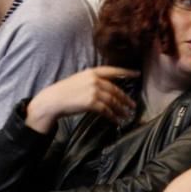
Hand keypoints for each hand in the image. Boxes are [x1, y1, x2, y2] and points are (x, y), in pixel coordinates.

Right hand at [24, 66, 138, 133]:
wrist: (53, 100)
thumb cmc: (65, 91)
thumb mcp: (80, 80)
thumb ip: (93, 81)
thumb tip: (107, 88)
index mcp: (92, 72)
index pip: (113, 71)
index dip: (126, 72)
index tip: (137, 74)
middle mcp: (94, 80)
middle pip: (115, 90)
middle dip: (125, 99)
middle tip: (132, 106)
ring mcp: (93, 91)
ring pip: (113, 101)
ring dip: (121, 110)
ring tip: (127, 115)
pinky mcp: (91, 102)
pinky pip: (107, 110)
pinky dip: (113, 116)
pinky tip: (116, 121)